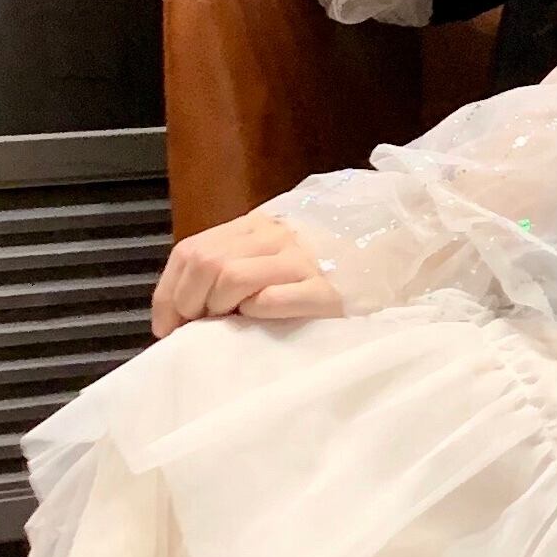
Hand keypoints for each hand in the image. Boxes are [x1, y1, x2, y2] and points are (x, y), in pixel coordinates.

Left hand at [151, 211, 346, 333]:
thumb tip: (186, 303)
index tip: (168, 324)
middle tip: (196, 328)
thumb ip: (236, 263)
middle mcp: (273, 238)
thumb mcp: (274, 252)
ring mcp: (300, 261)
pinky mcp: (325, 290)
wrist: (388, 253)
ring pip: (230, 276)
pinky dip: (255, 312)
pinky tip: (259, 321)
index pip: (191, 251)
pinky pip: (272, 299)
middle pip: (205, 263)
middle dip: (188, 303)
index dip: (169, 292)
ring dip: (218, 307)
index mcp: (254, 227)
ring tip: (229, 323)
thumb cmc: (324, 265)